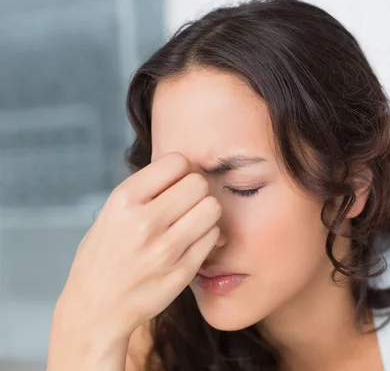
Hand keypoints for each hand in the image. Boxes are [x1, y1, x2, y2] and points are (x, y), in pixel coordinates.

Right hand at [54, 152, 220, 340]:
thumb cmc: (104, 257)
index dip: (181, 171)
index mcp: (124, 200)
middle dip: (196, 191)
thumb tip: (186, 169)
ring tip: (191, 222)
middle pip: (199, 184)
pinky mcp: (182, 271)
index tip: (176, 183)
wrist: (95, 310)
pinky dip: (207, 236)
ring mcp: (164, 249)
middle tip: (187, 204)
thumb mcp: (111, 214)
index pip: (176, 162)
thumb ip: (146, 192)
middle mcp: (144, 222)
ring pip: (212, 208)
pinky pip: (213, 236)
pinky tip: (191, 243)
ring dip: (206, 212)